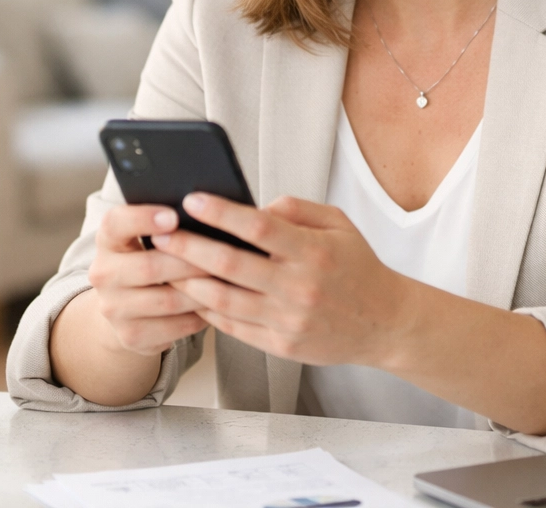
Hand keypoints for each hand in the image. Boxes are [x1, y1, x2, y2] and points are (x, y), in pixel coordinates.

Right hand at [87, 204, 209, 357]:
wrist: (127, 306)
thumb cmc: (150, 257)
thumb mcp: (148, 237)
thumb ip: (169, 224)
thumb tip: (208, 210)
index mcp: (107, 239)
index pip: (116, 223)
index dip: (144, 218)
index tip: (175, 216)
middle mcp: (102, 273)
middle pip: (149, 266)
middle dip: (190, 261)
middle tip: (224, 255)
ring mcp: (113, 308)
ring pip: (167, 300)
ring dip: (202, 292)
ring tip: (228, 282)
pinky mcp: (130, 336)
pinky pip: (174, 327)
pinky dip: (199, 317)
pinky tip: (217, 307)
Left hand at [153, 193, 413, 367]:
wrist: (385, 323)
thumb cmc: (357, 267)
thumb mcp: (337, 224)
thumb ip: (295, 208)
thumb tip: (253, 206)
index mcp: (313, 251)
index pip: (258, 227)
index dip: (221, 213)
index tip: (192, 200)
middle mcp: (298, 287)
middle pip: (230, 264)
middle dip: (188, 246)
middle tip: (161, 231)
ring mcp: (288, 320)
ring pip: (223, 299)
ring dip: (188, 280)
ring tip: (164, 263)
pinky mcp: (281, 346)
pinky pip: (233, 326)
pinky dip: (207, 308)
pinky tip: (191, 292)